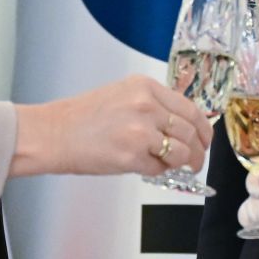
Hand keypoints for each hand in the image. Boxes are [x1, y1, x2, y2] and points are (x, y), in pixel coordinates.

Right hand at [11, 76, 213, 178]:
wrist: (53, 133)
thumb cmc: (82, 118)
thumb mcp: (122, 96)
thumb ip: (153, 105)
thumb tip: (181, 126)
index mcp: (145, 87)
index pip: (190, 109)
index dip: (202, 129)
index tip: (204, 140)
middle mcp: (146, 105)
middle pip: (190, 132)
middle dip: (197, 151)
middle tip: (194, 161)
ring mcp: (140, 130)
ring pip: (180, 152)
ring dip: (180, 163)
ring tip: (172, 166)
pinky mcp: (132, 155)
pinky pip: (159, 168)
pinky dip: (157, 171)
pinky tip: (144, 166)